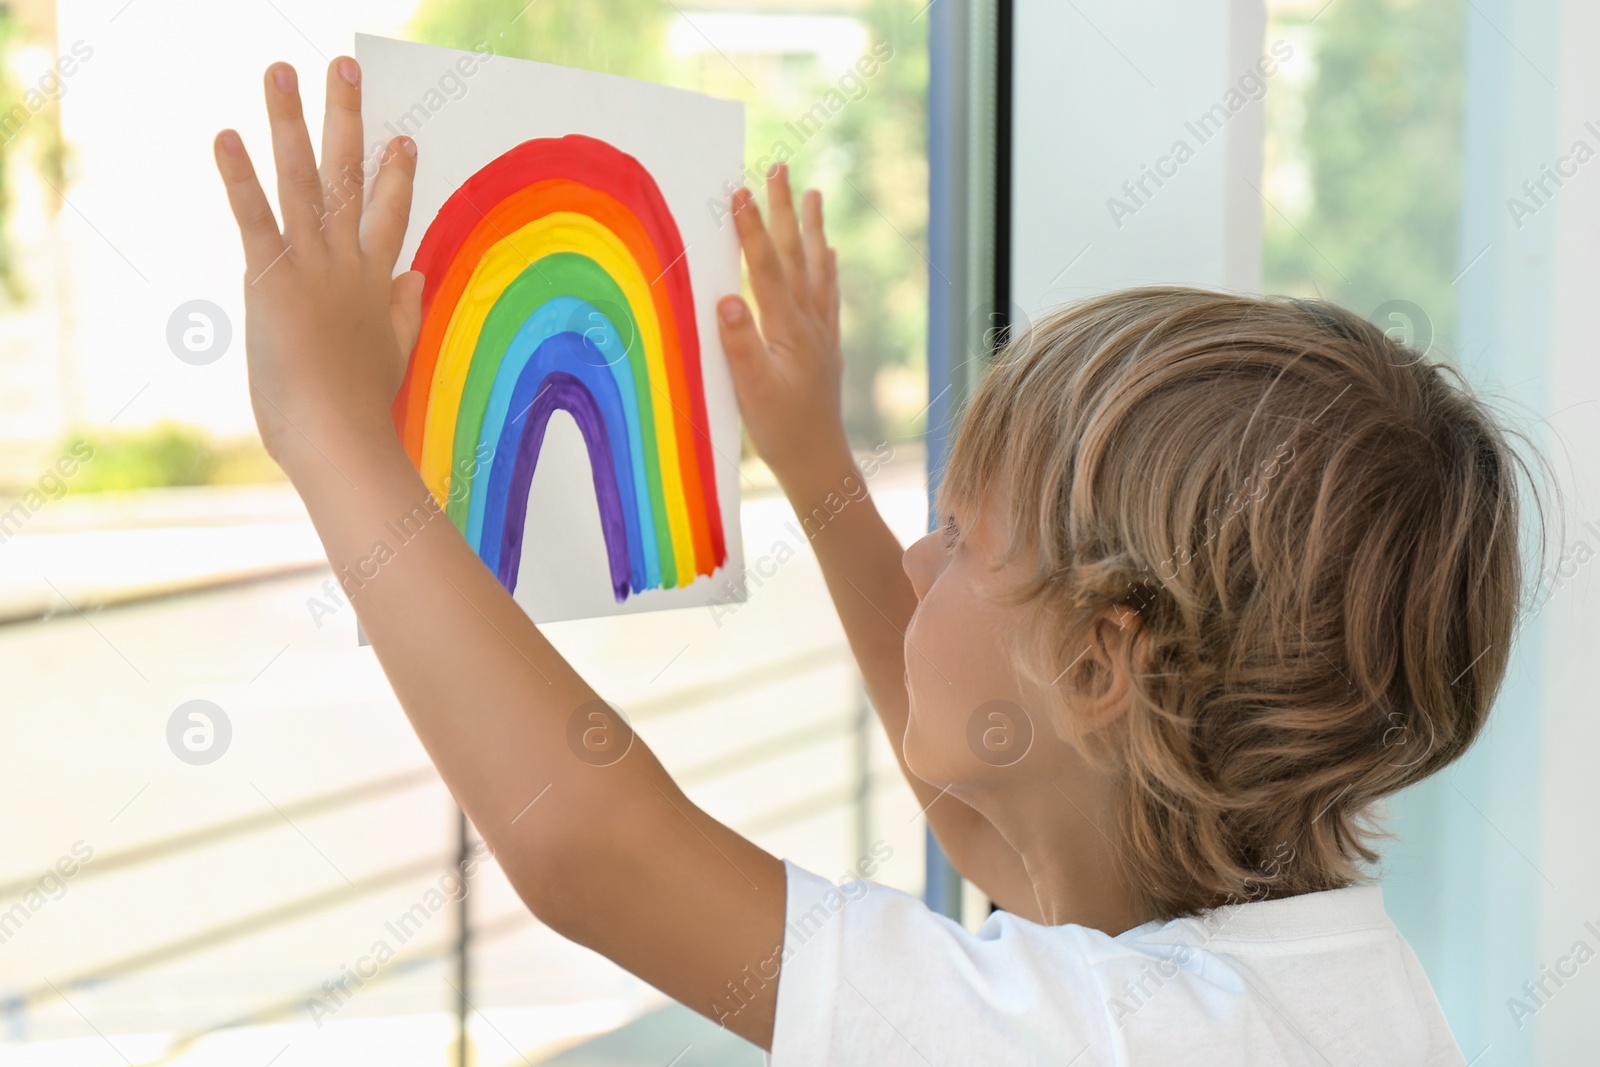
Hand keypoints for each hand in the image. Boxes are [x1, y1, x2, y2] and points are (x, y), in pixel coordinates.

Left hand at [213, 58, 422, 469]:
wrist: (341, 437)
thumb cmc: (362, 411)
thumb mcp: (392, 357)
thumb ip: (404, 312)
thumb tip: (416, 276)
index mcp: (376, 286)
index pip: (389, 218)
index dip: (397, 178)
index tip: (403, 140)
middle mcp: (347, 265)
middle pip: (350, 179)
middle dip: (347, 120)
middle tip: (342, 68)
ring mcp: (312, 268)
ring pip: (305, 182)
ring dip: (292, 124)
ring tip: (281, 73)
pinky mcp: (272, 280)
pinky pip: (255, 218)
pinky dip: (240, 177)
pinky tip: (226, 135)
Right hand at [717, 163, 848, 485]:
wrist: (818, 461)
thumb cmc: (780, 430)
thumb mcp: (751, 391)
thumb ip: (739, 344)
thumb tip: (727, 298)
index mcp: (787, 329)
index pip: (766, 268)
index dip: (751, 229)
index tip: (738, 190)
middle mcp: (809, 322)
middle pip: (796, 255)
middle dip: (784, 210)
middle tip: (779, 168)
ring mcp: (821, 332)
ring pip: (817, 268)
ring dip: (812, 229)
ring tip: (813, 194)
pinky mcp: (825, 345)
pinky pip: (828, 293)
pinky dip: (827, 267)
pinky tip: (829, 252)